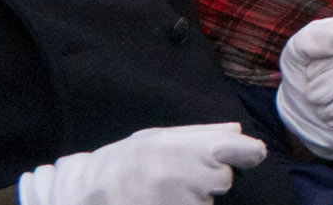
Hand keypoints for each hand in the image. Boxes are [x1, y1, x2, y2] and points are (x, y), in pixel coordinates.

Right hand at [18, 123, 266, 204]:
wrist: (83, 196)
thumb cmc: (123, 164)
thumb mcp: (156, 138)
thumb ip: (201, 134)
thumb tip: (238, 133)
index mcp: (186, 149)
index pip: (244, 151)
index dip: (248, 153)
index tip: (249, 156)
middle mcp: (186, 177)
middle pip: (224, 180)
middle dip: (208, 181)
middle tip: (178, 179)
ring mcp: (180, 203)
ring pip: (206, 203)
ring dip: (191, 201)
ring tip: (161, 193)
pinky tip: (159, 202)